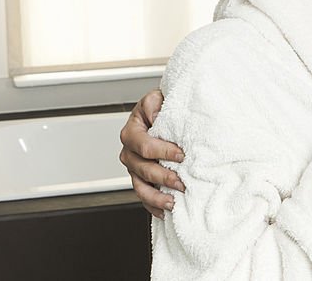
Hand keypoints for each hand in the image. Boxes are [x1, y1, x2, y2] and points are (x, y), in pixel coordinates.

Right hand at [118, 90, 184, 218]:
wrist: (163, 112)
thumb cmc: (162, 106)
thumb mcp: (158, 97)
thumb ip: (155, 104)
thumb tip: (156, 114)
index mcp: (132, 132)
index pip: (144, 146)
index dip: (163, 152)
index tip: (181, 155)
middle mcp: (129, 152)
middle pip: (142, 169)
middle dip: (163, 177)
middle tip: (182, 182)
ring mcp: (134, 168)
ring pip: (140, 187)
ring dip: (157, 197)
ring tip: (173, 203)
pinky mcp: (141, 179)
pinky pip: (143, 197)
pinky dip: (153, 207)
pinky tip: (166, 212)